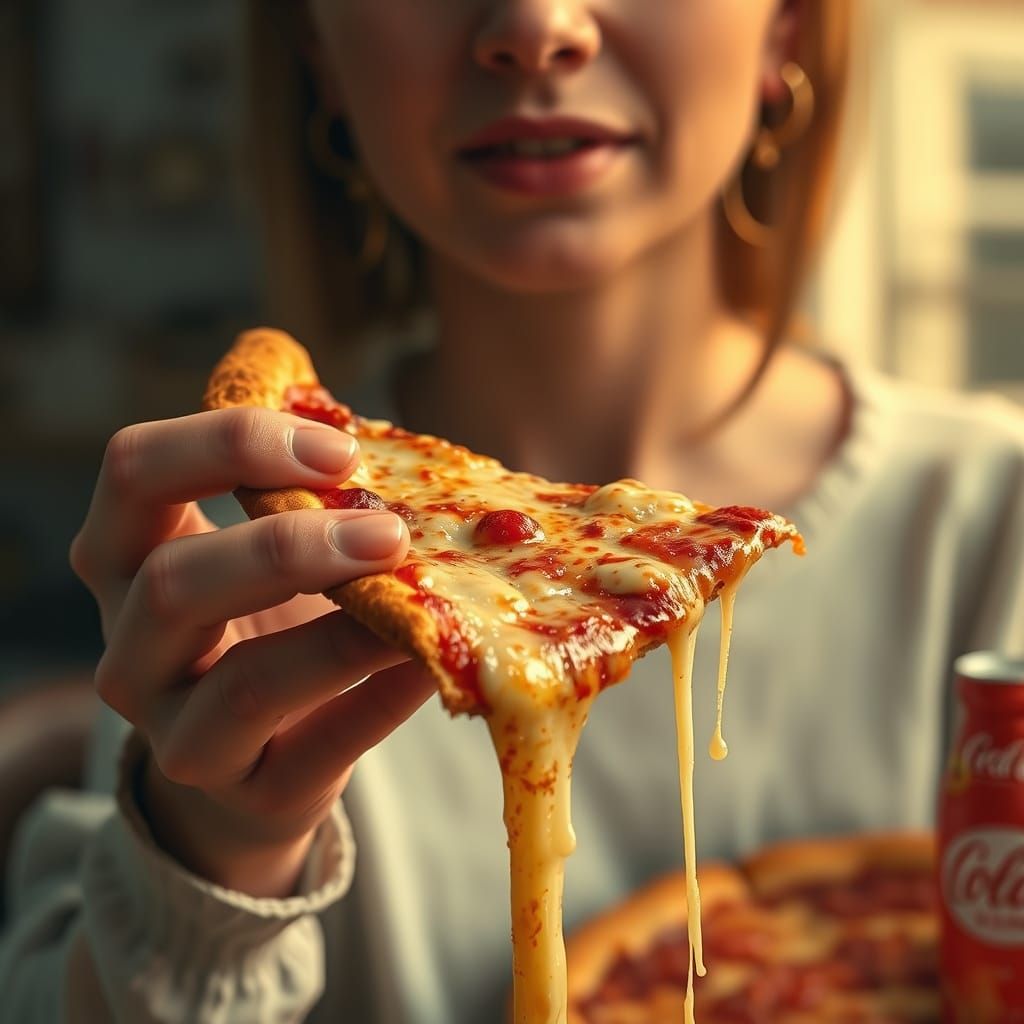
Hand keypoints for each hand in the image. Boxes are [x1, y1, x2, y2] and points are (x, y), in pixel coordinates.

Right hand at [71, 406, 434, 895]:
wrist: (254, 760)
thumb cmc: (262, 624)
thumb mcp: (253, 544)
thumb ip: (279, 474)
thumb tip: (313, 376)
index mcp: (122, 555)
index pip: (133, 471)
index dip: (228, 443)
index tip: (339, 446)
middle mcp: (128, 646)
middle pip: (173, 582)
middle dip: (288, 547)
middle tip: (388, 531)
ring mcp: (175, 732)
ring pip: (241, 684)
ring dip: (342, 637)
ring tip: (420, 603)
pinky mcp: (246, 792)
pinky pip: (318, 748)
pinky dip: (381, 700)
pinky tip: (433, 666)